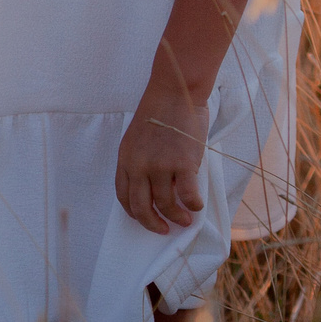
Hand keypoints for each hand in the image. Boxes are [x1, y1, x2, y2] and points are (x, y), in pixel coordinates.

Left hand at [115, 81, 209, 233]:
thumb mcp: (138, 138)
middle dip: (152, 223)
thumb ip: (142, 162)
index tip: (145, 219)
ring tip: (185, 219)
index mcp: (125, 158)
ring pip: (166, 204)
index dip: (134, 213)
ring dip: (177, 217)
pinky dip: (193, 205)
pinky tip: (196, 205)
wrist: (174, 92)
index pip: (123, 196)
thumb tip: (156, 189)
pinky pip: (188, 196)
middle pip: (140, 207)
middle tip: (164, 229)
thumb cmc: (159, 113)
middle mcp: (139, 165)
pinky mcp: (182, 164)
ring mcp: (160, 165)